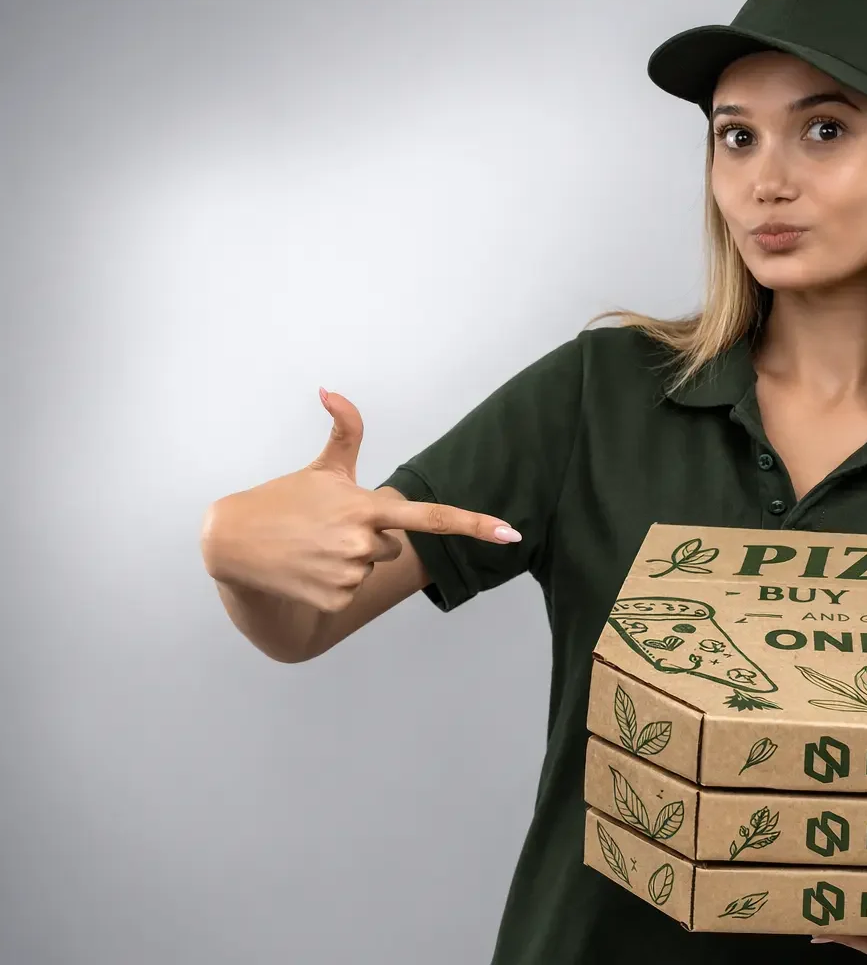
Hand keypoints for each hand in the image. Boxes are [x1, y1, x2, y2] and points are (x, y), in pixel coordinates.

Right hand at [200, 387, 518, 612]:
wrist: (233, 541)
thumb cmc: (284, 500)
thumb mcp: (322, 467)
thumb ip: (345, 428)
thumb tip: (329, 388)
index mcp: (366, 507)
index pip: (431, 516)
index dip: (474, 524)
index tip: (511, 533)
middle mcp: (362, 542)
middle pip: (393, 546)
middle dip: (370, 538)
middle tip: (329, 528)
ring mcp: (348, 573)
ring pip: (371, 569)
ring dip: (349, 559)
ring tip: (313, 546)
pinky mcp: (334, 599)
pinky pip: (350, 593)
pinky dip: (331, 583)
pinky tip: (306, 568)